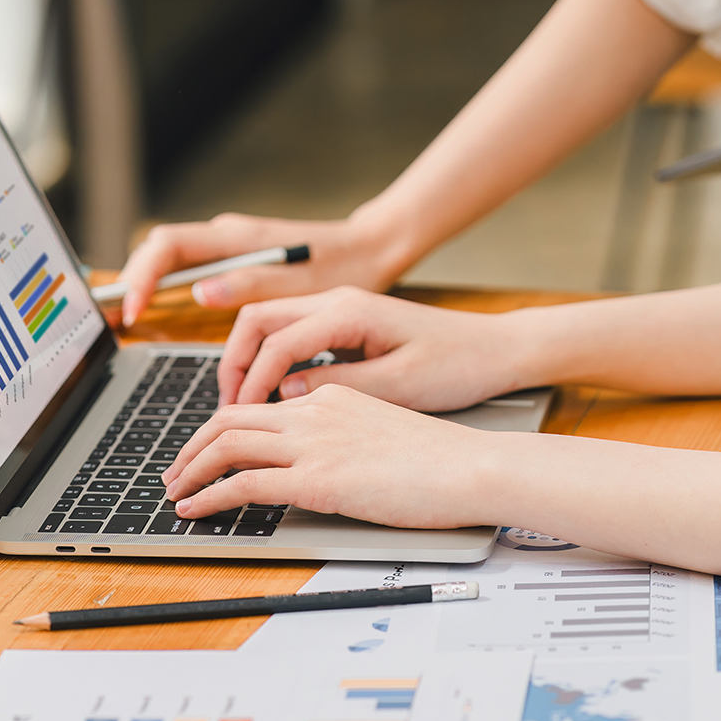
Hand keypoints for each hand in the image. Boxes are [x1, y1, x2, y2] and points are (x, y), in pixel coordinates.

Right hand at [112, 213, 408, 326]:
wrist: (370, 248)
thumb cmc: (344, 268)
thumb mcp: (302, 285)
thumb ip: (250, 285)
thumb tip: (200, 292)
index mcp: (239, 239)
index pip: (168, 247)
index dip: (141, 278)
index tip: (133, 310)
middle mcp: (227, 236)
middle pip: (159, 250)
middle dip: (132, 280)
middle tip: (119, 321)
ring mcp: (230, 245)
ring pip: (171, 258)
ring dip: (148, 284)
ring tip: (131, 318)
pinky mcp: (237, 257)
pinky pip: (190, 267)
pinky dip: (170, 287)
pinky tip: (164, 311)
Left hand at [160, 384, 500, 526]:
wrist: (475, 467)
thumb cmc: (447, 461)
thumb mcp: (387, 436)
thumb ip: (349, 440)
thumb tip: (327, 465)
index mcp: (333, 398)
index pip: (260, 406)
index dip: (222, 428)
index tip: (207, 452)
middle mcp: (316, 412)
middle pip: (230, 418)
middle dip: (192, 446)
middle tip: (175, 473)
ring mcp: (315, 443)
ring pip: (226, 444)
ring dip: (190, 470)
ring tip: (175, 494)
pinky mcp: (318, 478)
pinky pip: (244, 482)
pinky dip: (210, 496)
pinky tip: (196, 512)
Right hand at [217, 287, 530, 410]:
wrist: (495, 350)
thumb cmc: (457, 366)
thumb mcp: (398, 385)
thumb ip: (336, 385)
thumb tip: (284, 394)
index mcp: (348, 312)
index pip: (275, 342)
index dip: (251, 383)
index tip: (240, 419)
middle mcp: (337, 300)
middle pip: (257, 320)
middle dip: (234, 364)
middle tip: (225, 410)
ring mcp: (340, 308)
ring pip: (269, 324)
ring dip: (249, 362)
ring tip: (241, 406)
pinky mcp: (346, 324)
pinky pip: (290, 334)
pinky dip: (271, 361)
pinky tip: (273, 396)